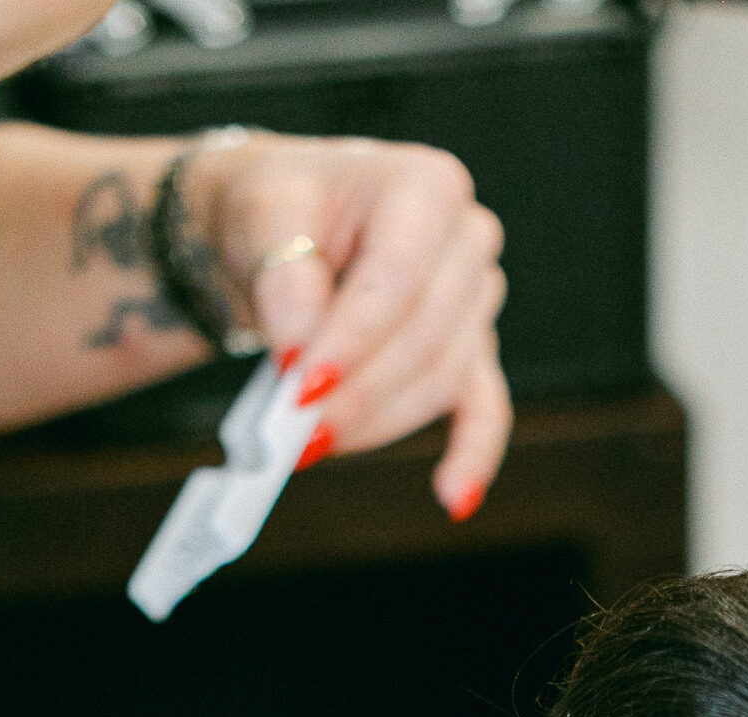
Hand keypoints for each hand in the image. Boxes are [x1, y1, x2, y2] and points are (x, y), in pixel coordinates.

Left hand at [188, 134, 510, 520]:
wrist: (285, 226)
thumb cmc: (280, 210)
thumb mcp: (263, 219)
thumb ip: (284, 281)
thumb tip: (302, 355)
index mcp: (425, 187)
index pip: (398, 279)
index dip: (351, 341)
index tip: (299, 388)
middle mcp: (466, 239)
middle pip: (423, 339)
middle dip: (357, 394)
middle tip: (295, 432)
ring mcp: (476, 299)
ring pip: (439, 381)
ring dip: (376, 422)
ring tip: (312, 443)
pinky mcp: (470, 351)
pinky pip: (485, 409)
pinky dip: (471, 456)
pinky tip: (454, 498)